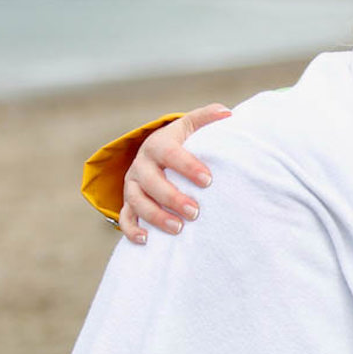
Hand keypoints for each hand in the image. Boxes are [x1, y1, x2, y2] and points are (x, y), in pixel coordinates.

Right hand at [119, 104, 229, 243]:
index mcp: (157, 145)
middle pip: (151, 182)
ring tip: (178, 229)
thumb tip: (227, 113)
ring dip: (156, 216)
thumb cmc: (179, 142)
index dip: (188, 167)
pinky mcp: (128, 202)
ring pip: (137, 202)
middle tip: (195, 212)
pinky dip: (132, 230)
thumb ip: (206, 117)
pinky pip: (124, 217)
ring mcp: (132, 185)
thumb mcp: (190, 126)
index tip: (208, 180)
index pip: (170, 154)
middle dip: (172, 197)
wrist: (154, 152)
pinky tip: (147, 240)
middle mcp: (141, 165)